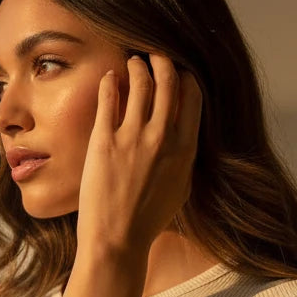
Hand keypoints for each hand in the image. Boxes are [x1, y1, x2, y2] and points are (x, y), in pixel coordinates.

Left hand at [76, 52, 201, 257]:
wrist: (117, 240)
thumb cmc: (148, 220)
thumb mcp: (180, 188)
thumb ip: (184, 156)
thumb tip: (184, 133)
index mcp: (185, 148)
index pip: (192, 94)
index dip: (184, 76)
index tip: (176, 73)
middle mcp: (162, 137)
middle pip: (168, 78)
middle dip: (161, 60)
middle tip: (152, 56)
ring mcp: (133, 137)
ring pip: (139, 81)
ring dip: (136, 65)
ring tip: (131, 63)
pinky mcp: (104, 141)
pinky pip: (109, 96)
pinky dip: (110, 81)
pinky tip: (109, 78)